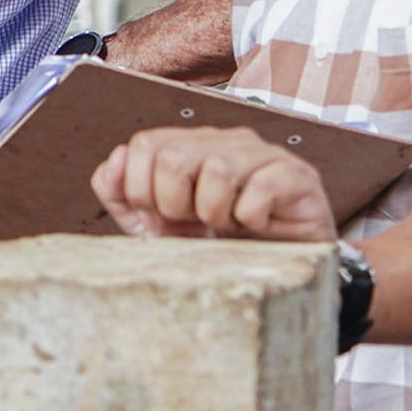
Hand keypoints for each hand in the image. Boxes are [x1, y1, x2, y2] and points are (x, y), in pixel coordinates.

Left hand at [90, 126, 336, 241]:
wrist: (274, 270)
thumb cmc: (214, 242)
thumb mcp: (155, 224)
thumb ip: (121, 194)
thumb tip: (114, 161)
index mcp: (188, 144)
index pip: (144, 143)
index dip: (142, 187)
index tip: (162, 214)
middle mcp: (224, 140)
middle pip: (173, 156)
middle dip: (175, 204)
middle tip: (196, 222)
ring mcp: (262, 153)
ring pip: (217, 168)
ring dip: (215, 211)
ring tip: (228, 222)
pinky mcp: (297, 175)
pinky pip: (263, 187)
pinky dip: (251, 216)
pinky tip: (256, 224)